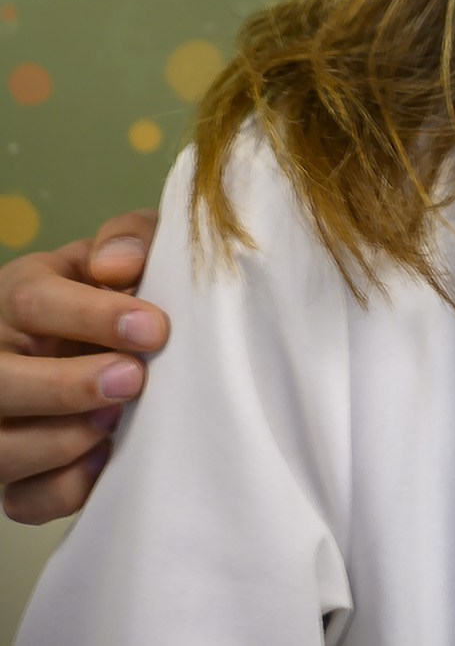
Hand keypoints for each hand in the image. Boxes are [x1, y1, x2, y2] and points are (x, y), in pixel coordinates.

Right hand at [0, 210, 162, 523]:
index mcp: (20, 296)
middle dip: (66, 387)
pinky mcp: (14, 473)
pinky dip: (61, 489)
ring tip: (117, 423)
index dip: (91, 317)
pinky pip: (19, 499)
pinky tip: (103, 463)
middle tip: (133, 380)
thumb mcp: (130, 251)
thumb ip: (130, 240)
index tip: (154, 328)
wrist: (124, 337)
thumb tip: (118, 265)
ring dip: (60, 442)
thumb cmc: (127, 290)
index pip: (31, 303)